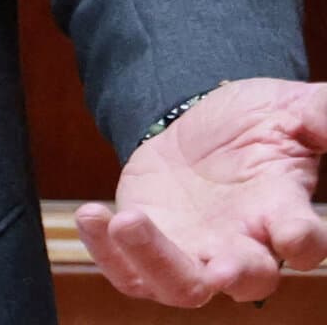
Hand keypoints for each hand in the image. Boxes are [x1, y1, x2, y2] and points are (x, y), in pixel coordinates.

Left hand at [76, 78, 326, 306]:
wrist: (198, 122)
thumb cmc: (254, 123)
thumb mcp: (288, 109)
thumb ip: (321, 115)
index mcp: (282, 212)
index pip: (303, 240)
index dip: (302, 241)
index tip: (294, 236)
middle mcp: (242, 243)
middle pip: (247, 279)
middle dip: (235, 276)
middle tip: (220, 270)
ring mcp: (194, 251)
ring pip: (181, 285)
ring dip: (155, 261)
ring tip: (125, 221)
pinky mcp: (149, 245)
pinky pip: (128, 271)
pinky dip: (106, 252)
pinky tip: (90, 215)